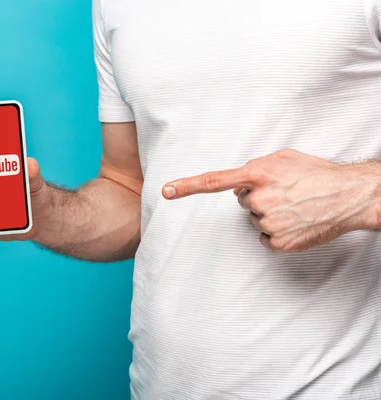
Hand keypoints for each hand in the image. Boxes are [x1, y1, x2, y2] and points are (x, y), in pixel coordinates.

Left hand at [161, 148, 378, 252]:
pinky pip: (265, 237)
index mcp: (257, 174)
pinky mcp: (277, 243)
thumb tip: (238, 183)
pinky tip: (295, 222)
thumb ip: (254, 166)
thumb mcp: (283, 158)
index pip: (214, 181)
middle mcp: (258, 199)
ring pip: (255, 220)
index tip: (166, 191)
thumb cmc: (316, 173)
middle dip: (258, 197)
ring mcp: (267, 223)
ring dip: (270, 214)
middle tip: (285, 193)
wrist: (349, 197)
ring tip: (295, 206)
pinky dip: (277, 232)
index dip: (187, 186)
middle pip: (242, 202)